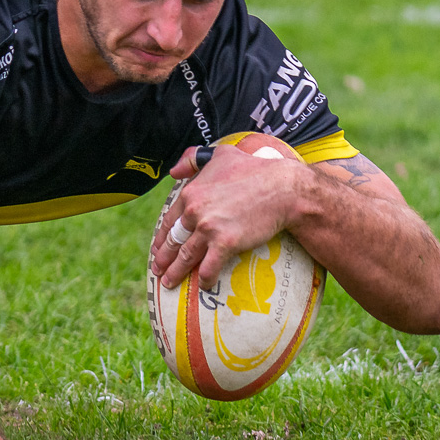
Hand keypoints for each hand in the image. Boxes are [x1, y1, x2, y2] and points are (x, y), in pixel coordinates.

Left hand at [149, 145, 303, 290]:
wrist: (282, 188)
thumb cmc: (254, 169)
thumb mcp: (220, 154)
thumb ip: (193, 159)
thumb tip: (173, 171)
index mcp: (190, 192)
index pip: (169, 219)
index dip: (162, 236)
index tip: (157, 247)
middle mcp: (195, 211)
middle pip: (174, 240)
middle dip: (163, 257)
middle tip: (157, 269)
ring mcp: (209, 228)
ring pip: (186, 256)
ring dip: (175, 272)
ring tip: (168, 282)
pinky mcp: (226, 243)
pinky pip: (209, 267)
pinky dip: (205, 278)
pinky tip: (203, 285)